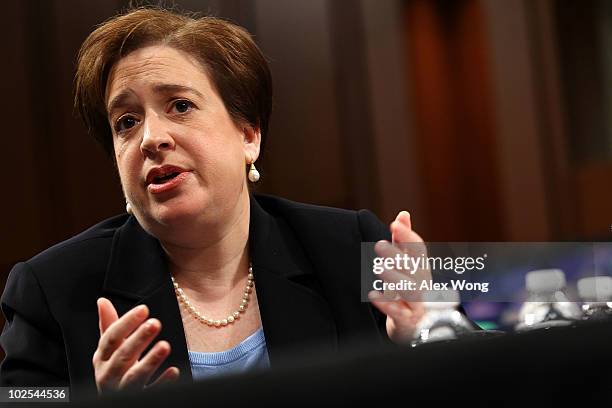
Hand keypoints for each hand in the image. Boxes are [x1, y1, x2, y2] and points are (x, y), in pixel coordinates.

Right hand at [93, 298, 179, 392]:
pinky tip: (174, 371)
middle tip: (155, 323)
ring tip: (165, 345)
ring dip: (150, 361)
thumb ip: (108, 326)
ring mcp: (122, 390)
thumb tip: (102, 301)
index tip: (144, 309)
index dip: (126, 323)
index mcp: (102, 358)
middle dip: (138, 339)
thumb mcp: (108, 350)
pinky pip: (151, 392)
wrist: (113, 401)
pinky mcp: (137, 400)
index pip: (111, 338)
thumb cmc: (113, 369)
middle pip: (123, 356)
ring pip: (134, 376)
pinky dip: (161, 382)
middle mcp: (108, 375)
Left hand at [368, 211, 429, 343]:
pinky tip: (373, 295)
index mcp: (421, 269)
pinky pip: (400, 314)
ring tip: (378, 268)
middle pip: (414, 269)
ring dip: (395, 279)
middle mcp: (422, 285)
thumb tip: (403, 215)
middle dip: (398, 256)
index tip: (394, 224)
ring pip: (410, 291)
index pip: (419, 250)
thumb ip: (403, 241)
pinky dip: (388, 305)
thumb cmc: (409, 290)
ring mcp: (417, 304)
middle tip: (379, 245)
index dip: (408, 236)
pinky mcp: (408, 321)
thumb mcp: (405, 264)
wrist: (414, 326)